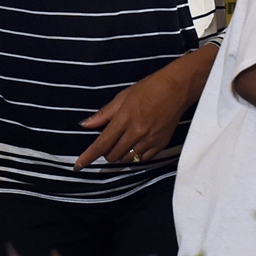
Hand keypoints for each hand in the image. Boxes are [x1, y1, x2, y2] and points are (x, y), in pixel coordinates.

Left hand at [76, 65, 196, 168]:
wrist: (177, 89)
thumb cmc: (148, 89)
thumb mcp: (122, 97)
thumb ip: (103, 114)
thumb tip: (84, 125)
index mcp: (124, 119)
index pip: (102, 144)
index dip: (88, 157)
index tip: (78, 166)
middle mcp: (136, 132)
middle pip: (113, 155)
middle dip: (106, 153)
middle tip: (109, 143)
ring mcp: (150, 140)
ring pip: (127, 160)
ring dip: (120, 155)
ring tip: (122, 143)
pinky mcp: (161, 144)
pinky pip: (142, 159)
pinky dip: (135, 156)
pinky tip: (135, 147)